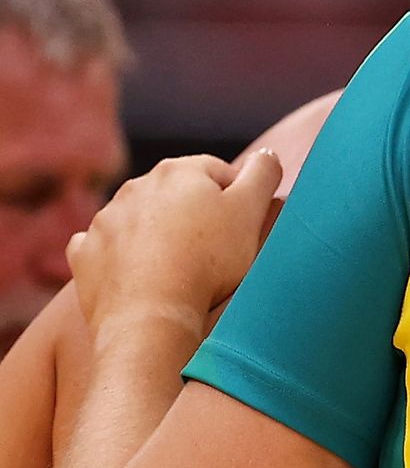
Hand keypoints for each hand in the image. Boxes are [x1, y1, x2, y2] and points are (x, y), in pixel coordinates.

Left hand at [66, 152, 281, 333]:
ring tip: (182, 268)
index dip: (239, 199)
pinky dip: (121, 254)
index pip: (219, 172)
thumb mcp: (250, 212)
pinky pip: (105, 245)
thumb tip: (266, 154)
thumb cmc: (208, 261)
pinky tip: (138, 272)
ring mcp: (105, 219)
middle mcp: (136, 186)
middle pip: (178, 194)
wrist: (149, 313)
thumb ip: (263, 175)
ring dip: (160, 234)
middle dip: (197, 215)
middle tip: (218, 251)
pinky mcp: (85, 252)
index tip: (247, 228)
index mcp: (179, 171)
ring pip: (141, 218)